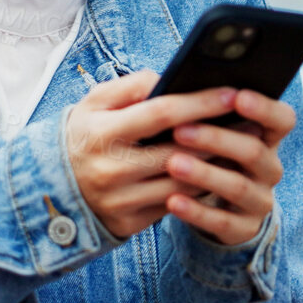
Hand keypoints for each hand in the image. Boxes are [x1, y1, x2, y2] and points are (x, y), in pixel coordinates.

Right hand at [64, 70, 246, 239]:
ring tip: (242, 146)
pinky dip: (201, 189)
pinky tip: (218, 172)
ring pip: (183, 183)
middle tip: (251, 120)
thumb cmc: (84, 135)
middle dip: (219, 135)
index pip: (161, 114)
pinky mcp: (130, 224)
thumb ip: (130, 86)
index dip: (200, 103)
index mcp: (101, 132)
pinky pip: (176, 205)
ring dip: (216, 166)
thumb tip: (169, 79)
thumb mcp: (94, 102)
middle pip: (179, 151)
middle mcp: (110, 169)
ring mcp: (120, 201)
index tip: (231, 93)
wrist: (51, 188)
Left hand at [163, 88, 294, 245]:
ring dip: (204, 174)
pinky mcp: (244, 228)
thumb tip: (176, 90)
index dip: (264, 108)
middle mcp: (270, 168)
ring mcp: (260, 200)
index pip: (282, 119)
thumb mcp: (218, 135)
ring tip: (172, 164)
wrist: (221, 208)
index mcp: (267, 137)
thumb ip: (209, 115)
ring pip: (238, 186)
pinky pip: (222, 222)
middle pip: (254, 151)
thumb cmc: (213, 156)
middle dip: (216, 139)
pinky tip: (172, 202)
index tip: (237, 96)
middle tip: (180, 130)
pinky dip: (196, 212)